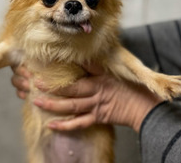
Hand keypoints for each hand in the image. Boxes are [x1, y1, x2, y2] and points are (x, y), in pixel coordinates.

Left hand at [11, 64, 161, 132]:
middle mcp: (95, 91)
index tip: (48, 62)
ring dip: (53, 105)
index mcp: (99, 77)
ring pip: (71, 106)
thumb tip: (82, 56)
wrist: (145, 107)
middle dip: (52, 86)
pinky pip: (79, 123)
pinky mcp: (98, 118)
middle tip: (34, 82)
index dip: (63, 66)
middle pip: (70, 89)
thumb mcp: (117, 70)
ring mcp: (96, 106)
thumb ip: (97, 64)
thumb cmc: (133, 86)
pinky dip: (65, 126)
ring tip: (36, 102)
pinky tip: (52, 125)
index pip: (78, 70)